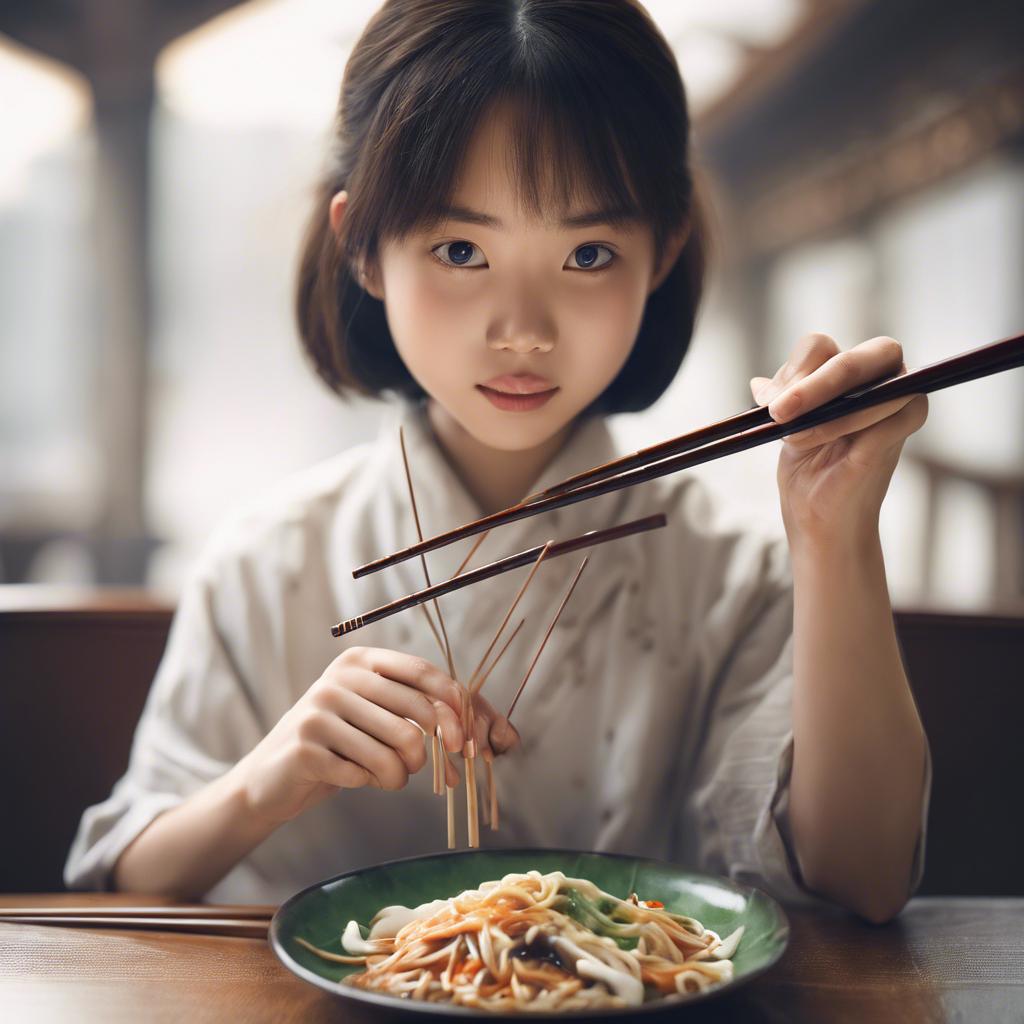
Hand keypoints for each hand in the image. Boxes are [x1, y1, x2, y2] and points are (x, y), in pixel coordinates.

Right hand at [233, 646, 519, 824]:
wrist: (274, 778)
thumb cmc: (344, 745)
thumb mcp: (386, 719)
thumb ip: (437, 717)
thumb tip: (508, 738)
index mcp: (365, 660)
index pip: (426, 674)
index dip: (457, 708)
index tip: (472, 743)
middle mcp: (341, 676)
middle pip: (416, 714)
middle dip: (435, 752)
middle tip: (443, 776)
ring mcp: (321, 708)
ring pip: (396, 748)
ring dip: (401, 774)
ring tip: (388, 775)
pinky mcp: (308, 744)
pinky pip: (367, 772)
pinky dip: (372, 784)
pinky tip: (354, 777)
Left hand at [750, 334, 928, 547]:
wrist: (822, 521)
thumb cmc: (807, 471)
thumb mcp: (788, 428)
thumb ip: (784, 399)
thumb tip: (758, 384)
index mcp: (846, 371)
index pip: (818, 347)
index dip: (791, 371)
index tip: (768, 404)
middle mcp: (880, 378)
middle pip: (856, 356)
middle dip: (815, 382)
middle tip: (779, 410)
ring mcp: (899, 402)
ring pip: (869, 386)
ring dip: (823, 413)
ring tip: (792, 438)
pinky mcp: (904, 431)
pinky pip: (882, 416)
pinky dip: (844, 426)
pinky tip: (815, 444)